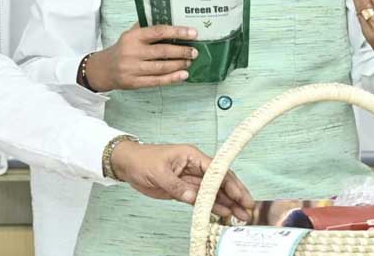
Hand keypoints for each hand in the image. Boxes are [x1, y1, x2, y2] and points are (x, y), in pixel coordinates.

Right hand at [84, 24, 197, 91]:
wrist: (103, 69)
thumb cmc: (122, 49)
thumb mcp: (130, 34)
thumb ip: (147, 28)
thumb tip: (171, 20)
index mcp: (133, 37)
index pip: (158, 32)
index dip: (177, 32)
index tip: (192, 33)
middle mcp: (132, 52)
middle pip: (162, 51)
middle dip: (181, 51)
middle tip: (194, 51)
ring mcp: (133, 68)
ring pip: (161, 67)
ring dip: (179, 65)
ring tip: (189, 62)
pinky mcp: (134, 82)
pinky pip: (157, 81)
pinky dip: (172, 78)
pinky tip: (183, 75)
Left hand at [110, 141, 252, 220]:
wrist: (128, 164)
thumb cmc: (142, 160)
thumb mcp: (159, 172)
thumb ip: (177, 186)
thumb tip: (193, 198)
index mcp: (192, 156)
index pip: (217, 170)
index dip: (231, 184)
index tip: (242, 197)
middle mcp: (195, 167)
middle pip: (220, 182)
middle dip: (235, 195)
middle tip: (246, 210)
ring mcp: (191, 179)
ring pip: (213, 192)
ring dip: (227, 203)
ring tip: (239, 216)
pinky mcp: (184, 190)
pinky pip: (201, 199)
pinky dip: (212, 207)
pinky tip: (223, 214)